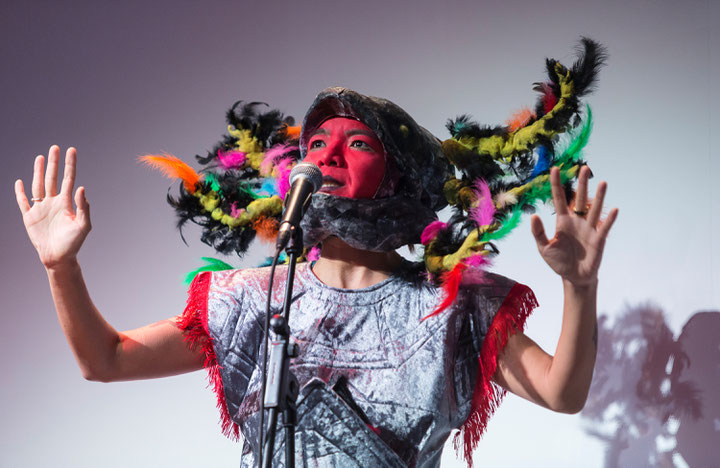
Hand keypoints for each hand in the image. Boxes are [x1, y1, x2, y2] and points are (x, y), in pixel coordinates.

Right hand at [15, 146, 90, 268]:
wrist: (59, 258)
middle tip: (54, 147)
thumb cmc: (74, 243)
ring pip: (38, 186)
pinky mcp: (30, 218)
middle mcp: (53, 203)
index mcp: (66, 203)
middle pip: (52, 178)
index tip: (71, 150)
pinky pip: (23, 202)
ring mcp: (41, 209)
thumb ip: (84, 207)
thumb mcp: (83, 225)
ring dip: (37, 172)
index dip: (70, 165)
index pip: (69, 179)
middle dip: (53, 163)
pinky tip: (19, 182)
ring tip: (40, 157)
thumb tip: (82, 188)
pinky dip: (19, 193)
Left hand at [530, 166, 617, 285]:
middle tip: (584, 168)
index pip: (559, 199)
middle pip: (579, 199)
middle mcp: (577, 221)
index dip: (557, 184)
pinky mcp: (598, 240)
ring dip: (599, 197)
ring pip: (594, 209)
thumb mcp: (544, 248)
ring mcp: (588, 229)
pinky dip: (609, 219)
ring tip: (603, 183)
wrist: (573, 277)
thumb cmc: (558, 261)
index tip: (554, 169)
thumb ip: (538, 232)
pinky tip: (614, 210)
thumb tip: (534, 216)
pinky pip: (604, 227)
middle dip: (582, 184)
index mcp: (562, 221)